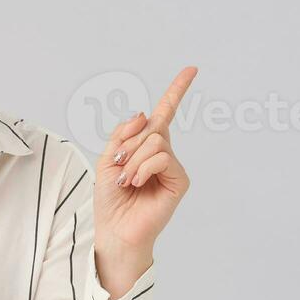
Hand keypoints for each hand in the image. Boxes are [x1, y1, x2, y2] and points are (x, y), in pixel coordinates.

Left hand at [93, 67, 197, 262]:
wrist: (115, 229)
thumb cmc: (111, 199)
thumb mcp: (108, 159)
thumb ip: (123, 134)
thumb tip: (144, 113)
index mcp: (145, 146)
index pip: (164, 113)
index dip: (176, 90)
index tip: (191, 69)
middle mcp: (162, 153)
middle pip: (151, 127)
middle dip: (128, 145)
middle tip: (120, 167)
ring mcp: (172, 167)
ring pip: (155, 141)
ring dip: (134, 160)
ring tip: (129, 180)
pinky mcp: (180, 180)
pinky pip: (162, 157)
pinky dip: (144, 168)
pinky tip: (138, 183)